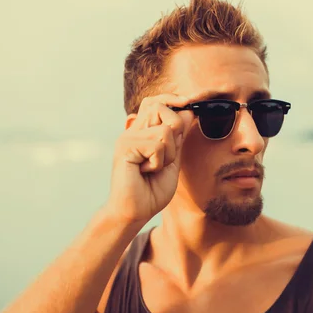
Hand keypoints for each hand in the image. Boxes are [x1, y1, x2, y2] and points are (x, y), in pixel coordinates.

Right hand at [105, 94, 193, 223]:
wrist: (134, 212)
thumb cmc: (151, 190)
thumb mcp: (172, 160)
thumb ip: (178, 138)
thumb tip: (188, 111)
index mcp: (142, 132)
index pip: (154, 102)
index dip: (171, 99)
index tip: (188, 103)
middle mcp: (133, 131)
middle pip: (161, 108)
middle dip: (176, 130)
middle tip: (166, 155)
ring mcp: (127, 138)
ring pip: (165, 130)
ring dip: (169, 154)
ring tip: (154, 167)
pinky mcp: (125, 147)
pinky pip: (157, 145)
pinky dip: (159, 162)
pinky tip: (146, 172)